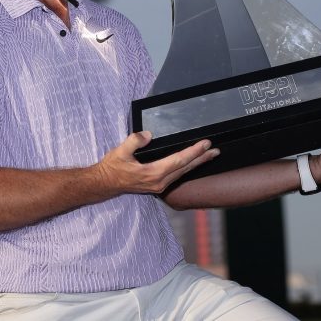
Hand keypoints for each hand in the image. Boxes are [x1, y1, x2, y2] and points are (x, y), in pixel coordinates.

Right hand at [93, 131, 219, 194]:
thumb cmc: (112, 167)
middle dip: (201, 159)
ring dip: (197, 164)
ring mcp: (159, 185)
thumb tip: (147, 135)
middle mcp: (159, 182)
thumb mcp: (120, 151)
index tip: (205, 144)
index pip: (179, 160)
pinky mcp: (158, 186)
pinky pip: (177, 176)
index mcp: (152, 173)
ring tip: (209, 156)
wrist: (105, 183)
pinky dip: (187, 168)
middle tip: (215, 150)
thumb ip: (134, 141)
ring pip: (183, 173)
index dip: (193, 152)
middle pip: (185, 168)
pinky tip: (192, 164)